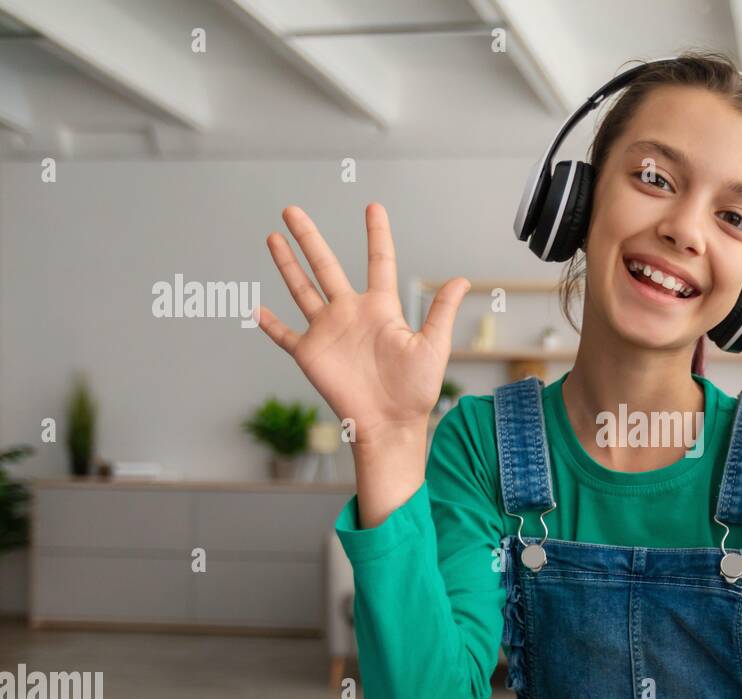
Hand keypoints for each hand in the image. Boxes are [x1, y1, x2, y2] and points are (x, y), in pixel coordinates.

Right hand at [254, 203, 470, 445]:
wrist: (390, 424)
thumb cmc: (415, 390)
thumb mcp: (433, 347)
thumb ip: (441, 312)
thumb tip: (463, 280)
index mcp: (381, 308)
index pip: (378, 261)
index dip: (376, 234)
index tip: (372, 207)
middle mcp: (351, 313)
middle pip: (325, 266)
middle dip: (309, 238)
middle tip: (292, 210)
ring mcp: (328, 332)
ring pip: (301, 290)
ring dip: (286, 265)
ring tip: (273, 237)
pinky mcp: (310, 354)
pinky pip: (284, 334)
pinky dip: (268, 323)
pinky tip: (253, 308)